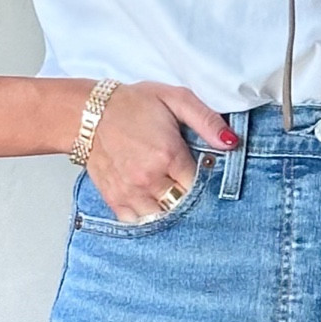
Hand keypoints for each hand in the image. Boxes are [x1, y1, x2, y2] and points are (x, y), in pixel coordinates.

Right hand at [84, 81, 237, 222]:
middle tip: (192, 189)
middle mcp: (149, 179)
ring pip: (162, 219)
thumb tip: (231, 142)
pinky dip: (149, 219)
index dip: (207, 183)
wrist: (89, 113)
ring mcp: (130, 192)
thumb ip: (206, 120)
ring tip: (174, 198)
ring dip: (171, 212)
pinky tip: (156, 207)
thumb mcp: (176, 99)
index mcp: (167, 155)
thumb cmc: (133, 105)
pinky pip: (138, 223)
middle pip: (183, 206)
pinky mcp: (115, 199)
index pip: (200, 186)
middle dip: (192, 200)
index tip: (206, 175)